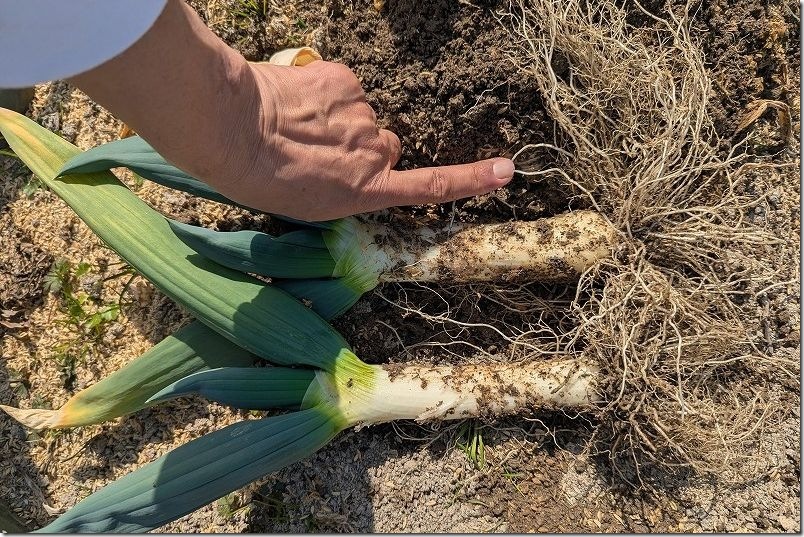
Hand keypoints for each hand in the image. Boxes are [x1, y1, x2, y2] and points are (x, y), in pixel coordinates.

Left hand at [211, 60, 514, 220]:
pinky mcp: (345, 82)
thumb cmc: (261, 178)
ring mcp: (363, 114)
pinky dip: (325, 94)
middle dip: (362, 149)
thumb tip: (352, 166)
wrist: (232, 128)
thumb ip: (347, 187)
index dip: (470, 180)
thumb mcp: (310, 204)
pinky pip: (343, 88)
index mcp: (367, 190)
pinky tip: (296, 103)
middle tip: (318, 154)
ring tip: (297, 129)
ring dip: (339, 120)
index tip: (505, 171)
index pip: (430, 186)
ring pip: (361, 116)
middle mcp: (376, 152)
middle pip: (386, 147)